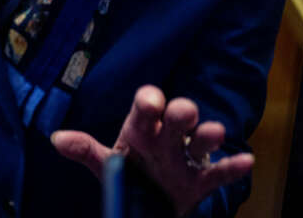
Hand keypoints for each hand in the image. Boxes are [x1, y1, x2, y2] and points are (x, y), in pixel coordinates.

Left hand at [50, 85, 252, 215]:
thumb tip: (57, 138)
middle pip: (177, 119)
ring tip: (213, 132)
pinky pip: (219, 173)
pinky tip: (246, 161)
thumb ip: (86, 151)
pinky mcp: (202, 180)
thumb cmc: (131, 172)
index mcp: (142, 130)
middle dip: (181, 113)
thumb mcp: (108, 162)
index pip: (146, 109)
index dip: (149, 102)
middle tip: (184, 111)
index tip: (150, 101)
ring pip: (200, 142)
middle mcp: (167, 138)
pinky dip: (232, 168)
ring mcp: (187, 158)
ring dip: (208, 136)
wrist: (151, 201)